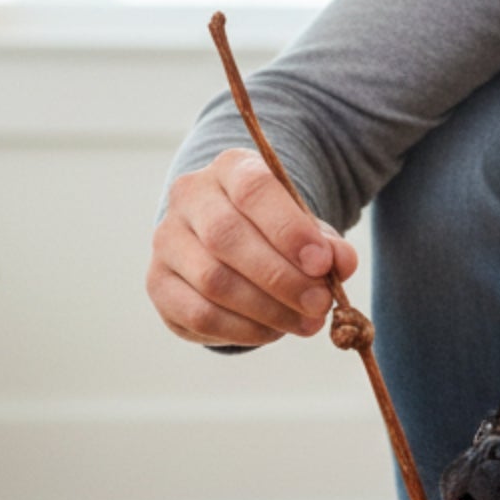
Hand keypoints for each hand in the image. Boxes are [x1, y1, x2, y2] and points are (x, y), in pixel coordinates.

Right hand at [149, 148, 359, 347]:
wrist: (228, 246)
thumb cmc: (275, 234)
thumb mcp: (307, 231)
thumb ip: (328, 245)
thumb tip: (340, 263)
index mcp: (230, 169)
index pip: (253, 190)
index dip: (289, 229)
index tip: (322, 264)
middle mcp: (190, 197)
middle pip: (227, 237)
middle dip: (281, 278)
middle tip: (319, 305)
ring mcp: (167, 240)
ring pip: (212, 280)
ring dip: (267, 309)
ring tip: (305, 323)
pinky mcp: (159, 283)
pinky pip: (198, 314)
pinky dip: (242, 330)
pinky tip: (272, 331)